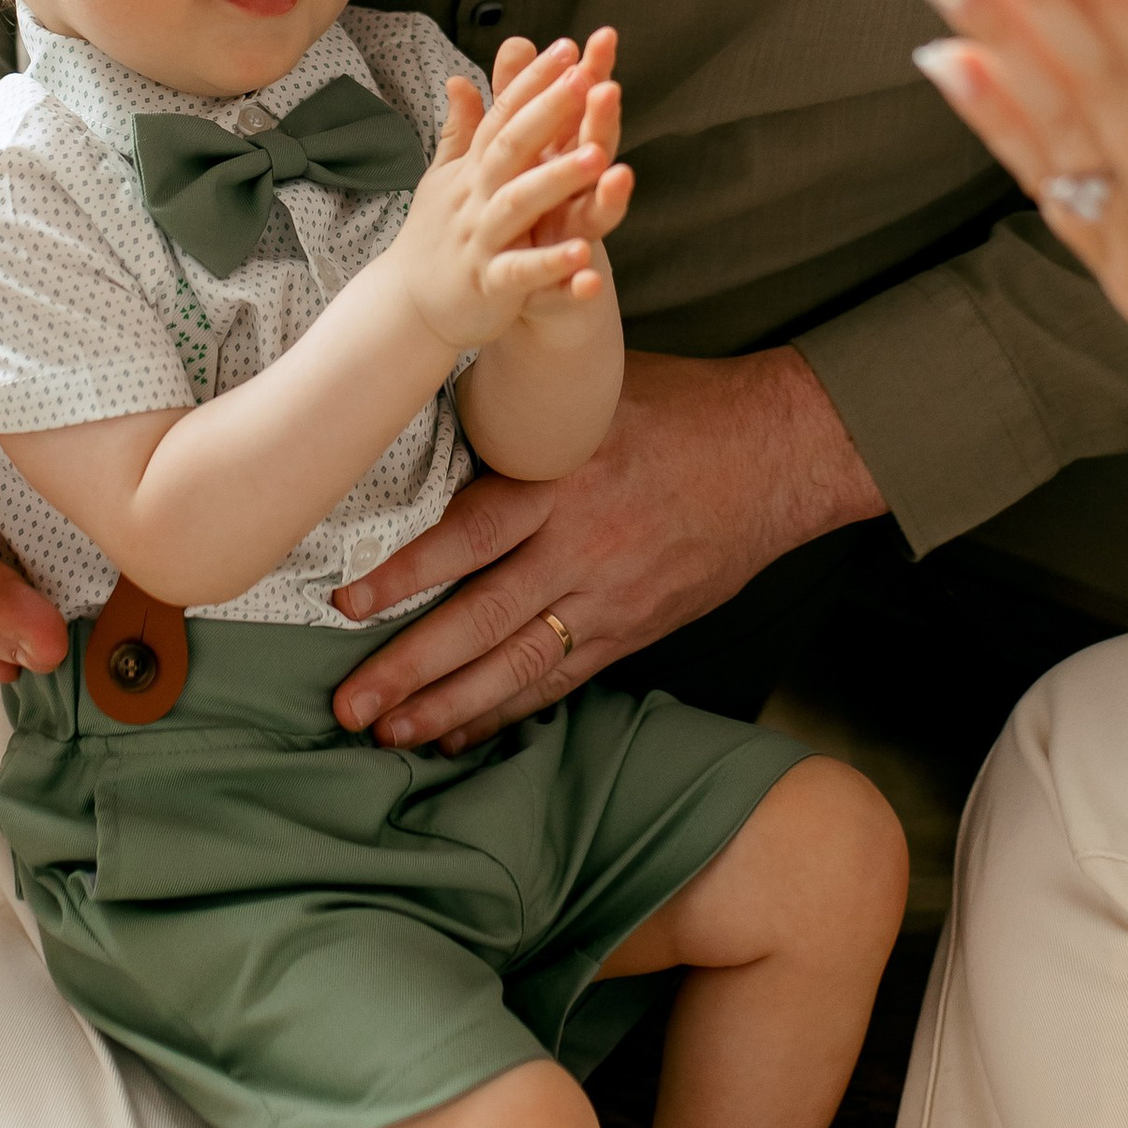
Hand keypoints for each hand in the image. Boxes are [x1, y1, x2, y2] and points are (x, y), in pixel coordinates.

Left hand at [328, 345, 885, 748]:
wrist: (779, 453)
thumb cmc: (680, 408)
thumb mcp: (591, 392)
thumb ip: (519, 417)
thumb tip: (434, 407)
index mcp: (565, 482)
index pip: (472, 538)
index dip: (406, 575)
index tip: (348, 605)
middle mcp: (585, 548)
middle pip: (486, 620)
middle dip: (412, 669)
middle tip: (350, 707)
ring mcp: (613, 597)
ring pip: (522, 665)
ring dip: (452, 708)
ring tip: (392, 735)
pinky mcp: (636, 628)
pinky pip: (564, 679)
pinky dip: (510, 710)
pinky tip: (462, 733)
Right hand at [389, 36, 627, 353]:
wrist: (407, 307)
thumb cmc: (435, 235)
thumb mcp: (445, 178)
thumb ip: (462, 131)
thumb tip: (459, 78)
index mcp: (472, 169)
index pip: (503, 115)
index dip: (533, 81)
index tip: (567, 47)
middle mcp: (474, 196)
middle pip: (512, 147)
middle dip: (549, 112)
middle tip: (586, 77)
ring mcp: (481, 240)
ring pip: (520, 203)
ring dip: (557, 179)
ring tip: (597, 157)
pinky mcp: (489, 284)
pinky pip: (523, 273)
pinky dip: (552, 264)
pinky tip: (586, 254)